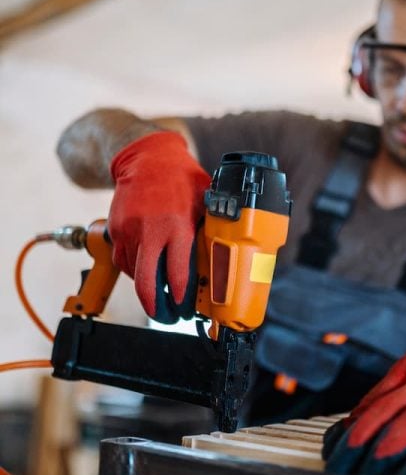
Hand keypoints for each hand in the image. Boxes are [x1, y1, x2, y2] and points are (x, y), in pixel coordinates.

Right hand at [108, 131, 210, 321]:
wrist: (147, 158)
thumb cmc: (182, 178)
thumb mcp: (205, 202)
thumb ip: (208, 230)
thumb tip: (221, 258)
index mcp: (177, 225)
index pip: (177, 273)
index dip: (181, 298)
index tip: (186, 309)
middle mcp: (150, 231)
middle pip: (147, 283)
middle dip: (156, 307)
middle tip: (167, 316)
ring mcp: (129, 231)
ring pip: (134, 274)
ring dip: (146, 288)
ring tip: (160, 294)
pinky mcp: (115, 229)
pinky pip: (123, 259)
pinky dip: (134, 269)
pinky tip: (146, 270)